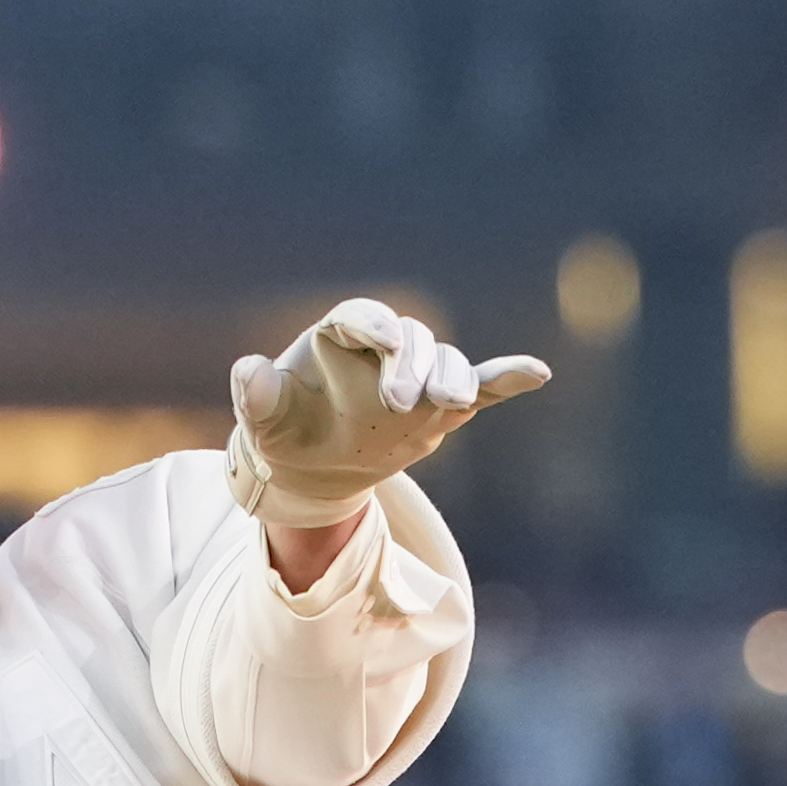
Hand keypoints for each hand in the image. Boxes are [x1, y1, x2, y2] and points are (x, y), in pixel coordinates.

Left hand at [225, 299, 551, 531]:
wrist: (313, 468)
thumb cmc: (285, 435)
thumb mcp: (263, 423)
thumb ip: (257, 396)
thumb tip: (248, 371)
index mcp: (340, 337)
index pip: (363, 317)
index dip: (376, 326)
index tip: (384, 342)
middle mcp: (384, 348)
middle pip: (412, 338)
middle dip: (415, 364)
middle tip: (401, 404)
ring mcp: (418, 376)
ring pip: (446, 362)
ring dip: (454, 378)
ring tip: (451, 405)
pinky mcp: (440, 405)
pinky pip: (480, 387)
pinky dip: (505, 380)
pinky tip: (538, 372)